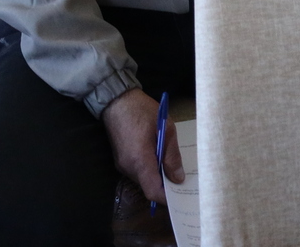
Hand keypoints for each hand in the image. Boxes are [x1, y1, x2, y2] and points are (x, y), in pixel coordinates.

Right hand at [101, 88, 181, 204]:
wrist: (117, 101)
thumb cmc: (143, 111)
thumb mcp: (166, 128)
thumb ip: (172, 155)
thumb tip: (178, 178)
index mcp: (140, 160)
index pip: (153, 191)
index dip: (167, 198)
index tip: (180, 196)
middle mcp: (128, 167)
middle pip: (148, 186)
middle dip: (165, 186)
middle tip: (182, 179)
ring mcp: (121, 165)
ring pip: (143, 179)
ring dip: (157, 176)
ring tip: (172, 165)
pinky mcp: (120, 160)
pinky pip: (137, 171)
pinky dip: (149, 169)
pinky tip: (159, 158)